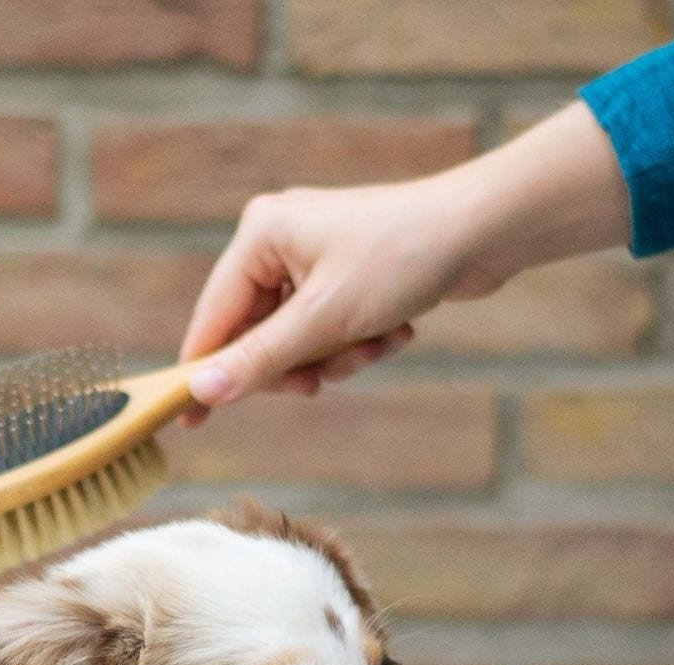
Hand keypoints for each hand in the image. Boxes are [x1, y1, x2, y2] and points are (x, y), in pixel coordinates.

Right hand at [178, 104, 631, 426]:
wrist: (484, 231)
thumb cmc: (401, 260)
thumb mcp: (324, 320)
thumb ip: (260, 360)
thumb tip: (202, 392)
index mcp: (260, 234)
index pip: (214, 317)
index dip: (204, 372)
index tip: (189, 424)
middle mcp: (279, 239)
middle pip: (258, 334)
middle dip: (300, 363)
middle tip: (322, 381)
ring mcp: (314, 255)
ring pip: (301, 339)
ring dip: (339, 356)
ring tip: (378, 343)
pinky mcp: (348, 273)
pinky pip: (332, 329)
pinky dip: (360, 341)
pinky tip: (397, 330)